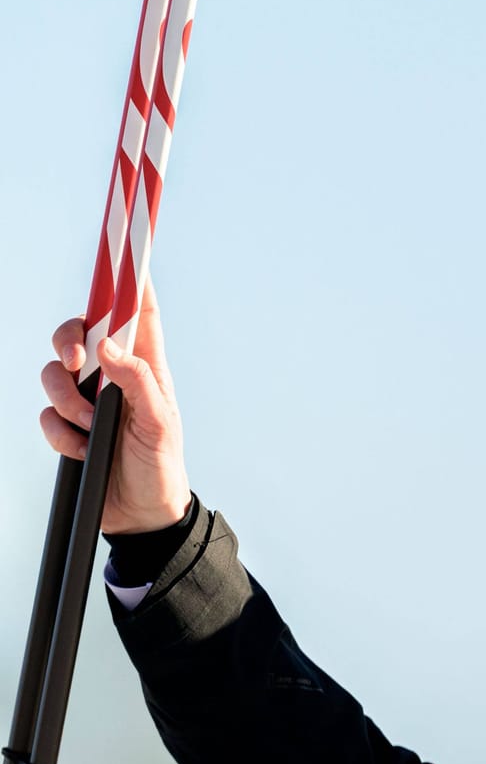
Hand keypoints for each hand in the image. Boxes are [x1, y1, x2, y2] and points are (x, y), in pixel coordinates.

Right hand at [39, 283, 192, 534]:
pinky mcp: (67, 426)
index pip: (137, 311)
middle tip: (76, 360)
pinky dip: (59, 432)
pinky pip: (45, 414)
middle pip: (78, 331)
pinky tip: (81, 450)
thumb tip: (109, 347)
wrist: (142, 516)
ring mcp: (88, 399)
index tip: (126, 247)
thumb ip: (138, 381)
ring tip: (90, 426)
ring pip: (53, 372)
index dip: (129, 278)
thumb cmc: (162, 466)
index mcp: (147, 366)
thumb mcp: (160, 424)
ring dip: (65, 399)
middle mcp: (114, 375)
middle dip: (67, 339)